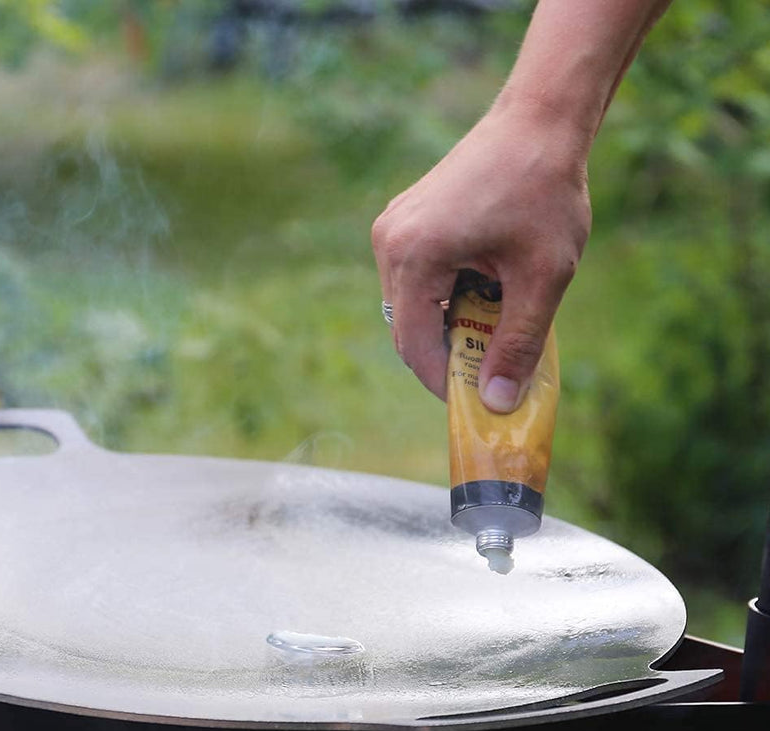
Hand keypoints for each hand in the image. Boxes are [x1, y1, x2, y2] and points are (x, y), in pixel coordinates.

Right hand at [371, 100, 591, 410]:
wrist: (540, 120)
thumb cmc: (546, 192)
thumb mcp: (543, 279)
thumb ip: (518, 345)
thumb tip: (498, 404)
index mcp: (416, 255)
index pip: (414, 345)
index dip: (443, 382)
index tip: (478, 400)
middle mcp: (390, 242)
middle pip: (406, 329)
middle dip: (446, 355)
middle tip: (492, 366)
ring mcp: (390, 229)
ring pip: (408, 307)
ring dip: (446, 325)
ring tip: (495, 318)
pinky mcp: (400, 221)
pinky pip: (412, 280)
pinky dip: (442, 298)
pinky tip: (483, 287)